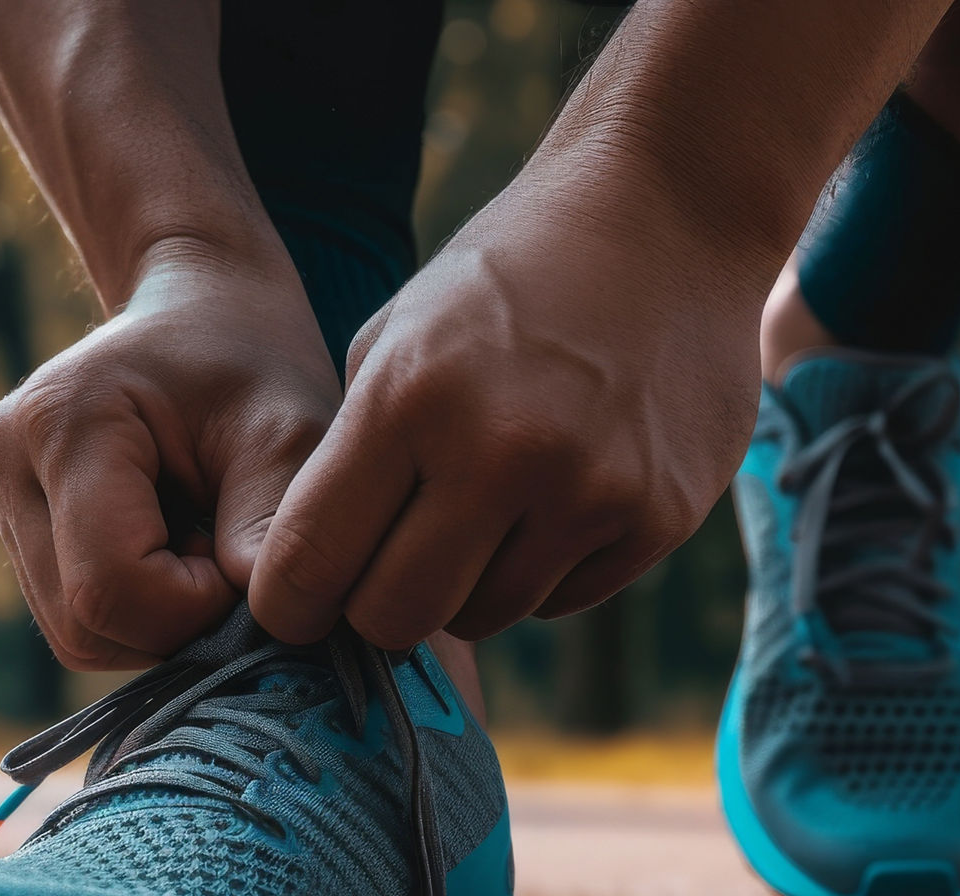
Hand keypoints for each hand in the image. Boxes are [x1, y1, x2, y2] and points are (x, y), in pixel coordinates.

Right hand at [0, 245, 337, 668]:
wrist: (204, 310)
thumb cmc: (254, 361)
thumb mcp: (291, 431)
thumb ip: (277, 524)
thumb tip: (262, 622)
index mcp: (63, 420)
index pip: (110, 587)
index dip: (194, 609)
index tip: (250, 564)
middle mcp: (7, 458)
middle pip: (83, 625)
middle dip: (176, 621)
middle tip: (233, 556)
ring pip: (75, 633)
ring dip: (158, 620)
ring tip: (206, 544)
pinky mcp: (14, 523)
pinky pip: (74, 618)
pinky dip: (138, 611)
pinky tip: (175, 548)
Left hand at [248, 151, 770, 648]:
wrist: (669, 213)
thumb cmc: (507, 280)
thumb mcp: (398, 337)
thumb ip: (352, 457)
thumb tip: (317, 582)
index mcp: (411, 395)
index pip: (312, 561)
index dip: (290, 603)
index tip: (295, 606)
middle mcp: (503, 451)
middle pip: (395, 619)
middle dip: (376, 607)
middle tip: (386, 568)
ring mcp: (592, 491)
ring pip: (483, 617)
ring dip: (465, 586)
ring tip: (485, 506)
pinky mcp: (659, 516)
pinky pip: (561, 601)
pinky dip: (541, 570)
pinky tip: (556, 492)